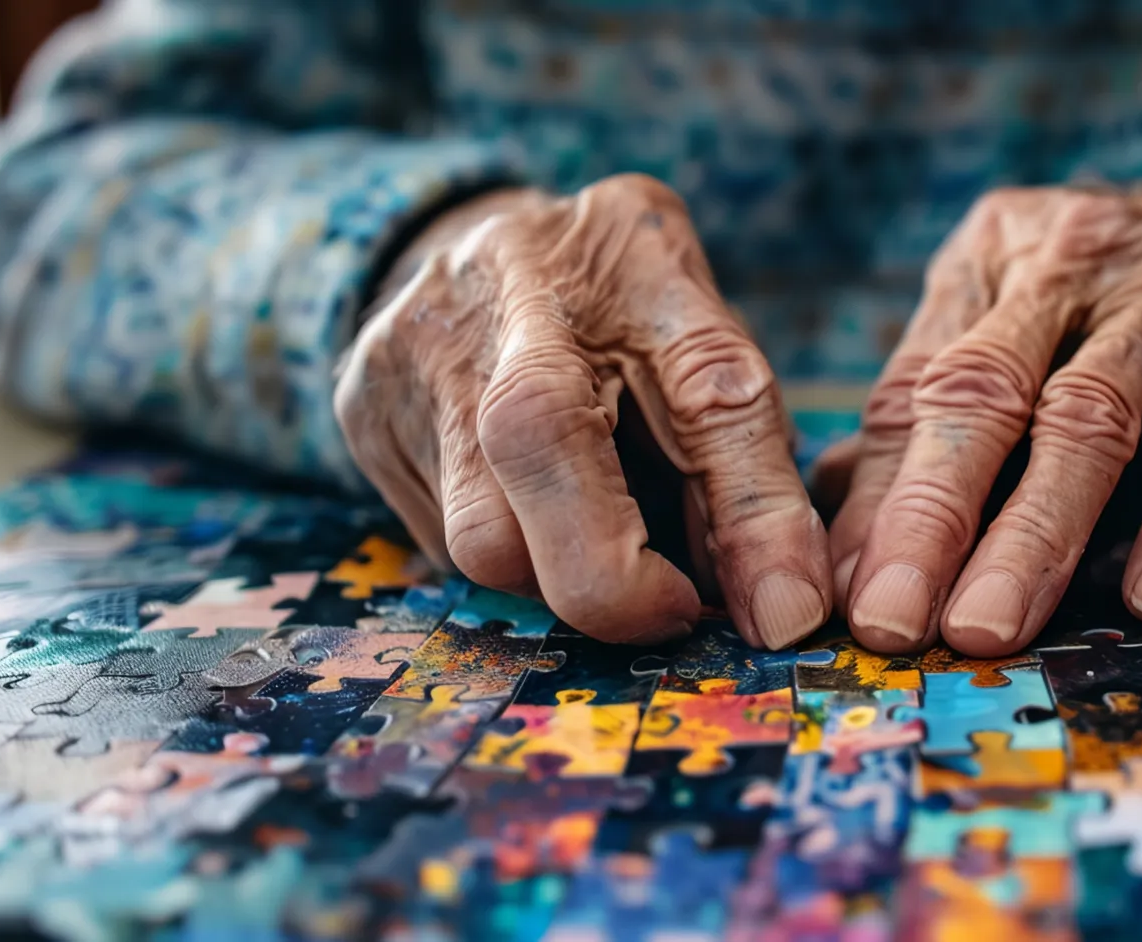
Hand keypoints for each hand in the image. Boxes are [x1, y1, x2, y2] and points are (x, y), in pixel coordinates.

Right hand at [334, 175, 829, 648]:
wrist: (478, 240)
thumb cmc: (623, 315)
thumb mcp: (706, 352)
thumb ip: (746, 468)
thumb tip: (780, 613)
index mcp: (635, 263)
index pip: (706, 393)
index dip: (750, 516)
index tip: (774, 610)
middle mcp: (511, 293)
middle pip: (546, 454)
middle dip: (615, 582)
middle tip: (670, 608)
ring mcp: (418, 350)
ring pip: (482, 539)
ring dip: (558, 576)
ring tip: (596, 537)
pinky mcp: (361, 408)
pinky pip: (441, 545)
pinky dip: (509, 557)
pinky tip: (528, 509)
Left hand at [828, 172, 1141, 654]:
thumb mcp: (1033, 323)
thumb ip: (942, 416)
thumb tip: (840, 541)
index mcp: (994, 257)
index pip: (915, 386)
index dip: (873, 497)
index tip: (837, 595)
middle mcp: (1071, 263)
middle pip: (983, 392)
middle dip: (927, 515)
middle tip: (887, 620)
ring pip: (1088, 420)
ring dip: (1032, 533)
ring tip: (987, 626)